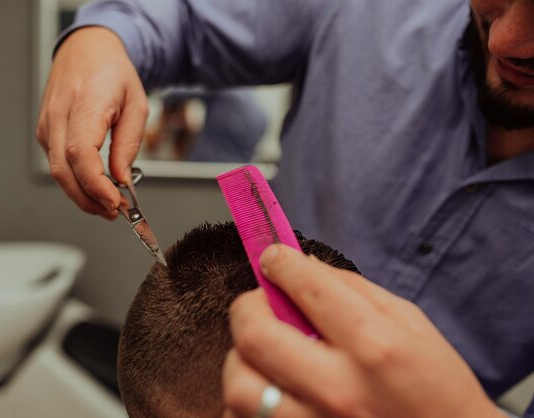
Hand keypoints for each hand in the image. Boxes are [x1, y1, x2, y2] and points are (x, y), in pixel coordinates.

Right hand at [36, 27, 147, 218]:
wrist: (87, 49)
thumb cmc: (113, 72)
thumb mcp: (136, 105)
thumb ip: (128, 144)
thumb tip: (121, 179)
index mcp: (85, 103)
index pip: (80, 154)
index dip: (95, 184)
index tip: (115, 201)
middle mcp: (59, 113)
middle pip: (63, 170)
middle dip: (89, 199)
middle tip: (114, 211)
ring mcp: (47, 123)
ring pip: (57, 172)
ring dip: (81, 195)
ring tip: (108, 204)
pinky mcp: (44, 130)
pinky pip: (56, 163)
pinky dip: (74, 180)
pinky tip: (93, 186)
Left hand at [223, 244, 503, 417]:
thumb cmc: (434, 383)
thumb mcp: (408, 321)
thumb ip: (351, 288)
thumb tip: (302, 263)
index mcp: (375, 346)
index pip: (309, 289)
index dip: (282, 264)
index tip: (273, 257)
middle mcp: (340, 388)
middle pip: (257, 336)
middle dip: (247, 308)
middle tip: (258, 303)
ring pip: (241, 387)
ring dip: (240, 359)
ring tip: (261, 351)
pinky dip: (248, 398)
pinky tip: (268, 386)